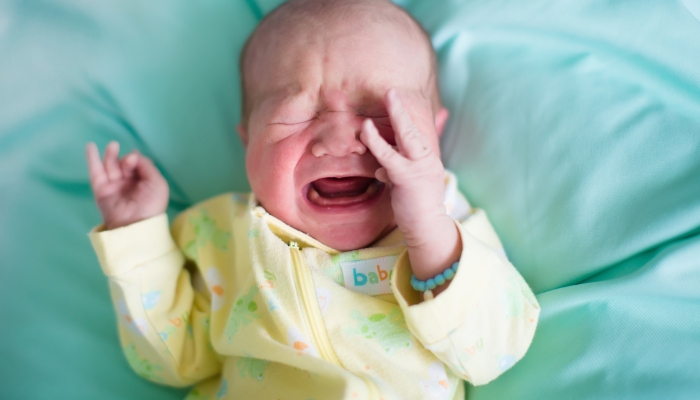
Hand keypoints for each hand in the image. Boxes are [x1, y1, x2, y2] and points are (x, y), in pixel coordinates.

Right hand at [86, 141, 168, 229]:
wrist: (135, 224)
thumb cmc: (151, 205)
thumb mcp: (157, 182)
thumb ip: (146, 165)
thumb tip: (133, 154)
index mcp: (143, 182)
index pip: (137, 164)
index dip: (137, 160)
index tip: (136, 161)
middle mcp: (128, 183)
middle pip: (124, 163)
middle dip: (126, 160)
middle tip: (129, 162)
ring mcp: (114, 186)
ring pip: (110, 165)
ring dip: (111, 154)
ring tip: (113, 145)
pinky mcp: (101, 190)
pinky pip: (95, 172)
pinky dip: (92, 159)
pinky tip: (90, 146)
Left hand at [360, 89, 460, 291]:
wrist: (427, 228)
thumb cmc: (415, 209)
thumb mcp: (406, 185)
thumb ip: (396, 171)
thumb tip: (380, 166)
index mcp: (427, 159)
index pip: (415, 134)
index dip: (405, 118)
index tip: (396, 103)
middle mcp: (427, 159)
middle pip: (414, 128)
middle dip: (402, 109)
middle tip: (391, 91)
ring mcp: (419, 167)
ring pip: (405, 137)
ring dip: (396, 116)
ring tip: (385, 98)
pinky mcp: (407, 177)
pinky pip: (389, 156)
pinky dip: (377, 142)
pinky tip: (366, 131)